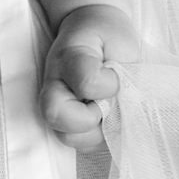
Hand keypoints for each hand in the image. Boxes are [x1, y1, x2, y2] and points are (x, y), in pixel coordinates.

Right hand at [41, 4, 139, 150]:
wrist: (92, 33)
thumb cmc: (105, 35)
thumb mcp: (114, 35)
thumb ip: (120, 63)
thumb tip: (124, 97)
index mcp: (68, 59)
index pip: (86, 82)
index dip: (108, 84)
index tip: (115, 71)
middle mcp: (55, 86)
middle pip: (57, 116)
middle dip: (92, 116)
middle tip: (108, 101)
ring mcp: (57, 108)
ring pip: (69, 137)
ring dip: (98, 130)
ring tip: (109, 109)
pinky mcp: (68, 126)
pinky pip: (82, 146)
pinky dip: (100, 138)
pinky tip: (107, 119)